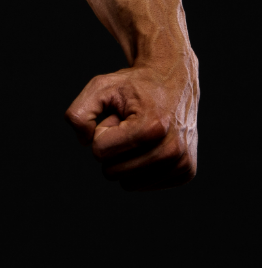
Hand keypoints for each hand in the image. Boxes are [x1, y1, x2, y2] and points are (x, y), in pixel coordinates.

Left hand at [66, 58, 197, 189]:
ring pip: (128, 183)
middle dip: (113, 147)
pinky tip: (152, 144)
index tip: (117, 116)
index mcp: (150, 127)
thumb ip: (80, 113)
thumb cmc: (134, 86)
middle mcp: (171, 149)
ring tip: (140, 134)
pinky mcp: (187, 172)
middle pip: (113, 171)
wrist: (174, 82)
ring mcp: (182, 163)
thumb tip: (85, 142)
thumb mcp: (100, 87)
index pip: (99, 151)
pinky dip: (140, 167)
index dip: (101, 131)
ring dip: (127, 158)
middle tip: (129, 125)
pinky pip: (143, 185)